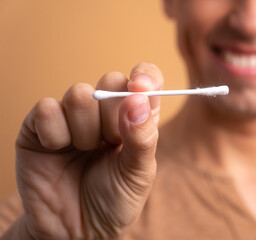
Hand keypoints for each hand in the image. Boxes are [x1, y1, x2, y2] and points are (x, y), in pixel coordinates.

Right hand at [15, 63, 162, 238]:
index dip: (144, 76)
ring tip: (85, 152)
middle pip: (111, 81)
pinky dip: (56, 134)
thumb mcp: (139, 173)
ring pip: (80, 94)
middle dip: (113, 116)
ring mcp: (73, 116)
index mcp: (134, 118)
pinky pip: (47, 109)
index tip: (140, 86)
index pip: (144, 80)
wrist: (76, 230)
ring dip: (86, 131)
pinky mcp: (41, 126)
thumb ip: (143, 137)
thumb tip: (137, 98)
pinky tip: (59, 150)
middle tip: (110, 143)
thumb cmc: (114, 199)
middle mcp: (105, 112)